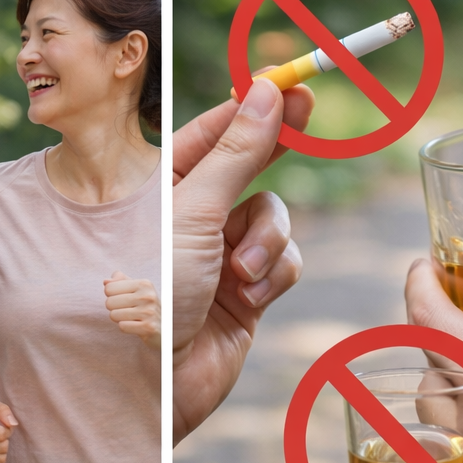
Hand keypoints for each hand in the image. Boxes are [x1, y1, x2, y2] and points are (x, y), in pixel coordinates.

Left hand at [103, 271, 160, 348]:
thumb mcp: (135, 290)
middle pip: (109, 302)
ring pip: (113, 315)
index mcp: (144, 284)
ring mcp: (149, 312)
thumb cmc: (145, 307)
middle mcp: (148, 296)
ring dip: (119, 319)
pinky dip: (125, 328)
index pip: (109, 288)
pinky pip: (122, 326)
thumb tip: (106, 281)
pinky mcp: (148, 327)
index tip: (123, 300)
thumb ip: (120, 282)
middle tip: (127, 311)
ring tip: (132, 319)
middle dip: (114, 309)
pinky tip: (135, 326)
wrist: (164, 329)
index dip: (111, 296)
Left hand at [173, 77, 311, 442]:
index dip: (248, 105)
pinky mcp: (247, 295)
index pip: (211, 134)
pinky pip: (283, 260)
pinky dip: (274, 271)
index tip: (287, 77)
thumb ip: (236, 155)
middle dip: (275, 144)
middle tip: (308, 106)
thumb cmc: (155, 295)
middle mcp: (191, 220)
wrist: (157, 385)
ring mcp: (221, 257)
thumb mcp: (193, 214)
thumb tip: (265, 91)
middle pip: (248, 166)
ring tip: (240, 270)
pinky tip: (250, 295)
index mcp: (162, 193)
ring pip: (272, 217)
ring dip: (268, 237)